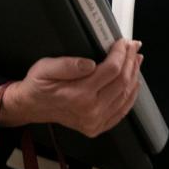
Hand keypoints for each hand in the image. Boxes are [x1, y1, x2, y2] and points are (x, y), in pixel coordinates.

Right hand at [1, 39, 142, 137]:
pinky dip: (131, 95)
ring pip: (125, 95)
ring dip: (134, 75)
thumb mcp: (45, 67)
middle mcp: (91, 110)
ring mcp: (96, 121)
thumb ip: (67, 65)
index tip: (123, 42)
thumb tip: (90, 64)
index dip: (121, 53)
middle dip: (130, 61)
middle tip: (133, 47)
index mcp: (79, 94)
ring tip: (136, 59)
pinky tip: (133, 82)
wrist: (33, 107)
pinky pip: (122, 110)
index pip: (111, 70)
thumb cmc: (39, 85)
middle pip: (122, 82)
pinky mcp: (98, 126)